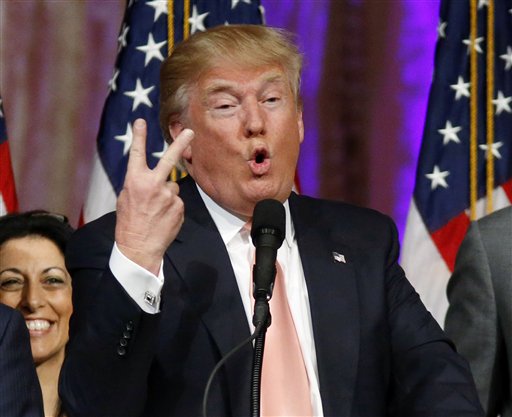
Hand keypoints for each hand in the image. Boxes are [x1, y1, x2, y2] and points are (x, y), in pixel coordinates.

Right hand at [115, 118, 193, 274]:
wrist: (139, 247)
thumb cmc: (129, 222)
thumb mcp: (125, 199)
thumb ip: (138, 184)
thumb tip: (150, 178)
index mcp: (135, 181)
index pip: (137, 154)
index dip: (138, 137)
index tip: (140, 121)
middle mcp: (153, 185)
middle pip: (169, 159)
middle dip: (180, 144)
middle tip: (191, 131)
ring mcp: (168, 196)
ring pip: (172, 187)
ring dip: (166, 195)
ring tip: (156, 211)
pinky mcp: (179, 206)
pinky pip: (176, 201)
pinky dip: (171, 207)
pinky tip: (163, 218)